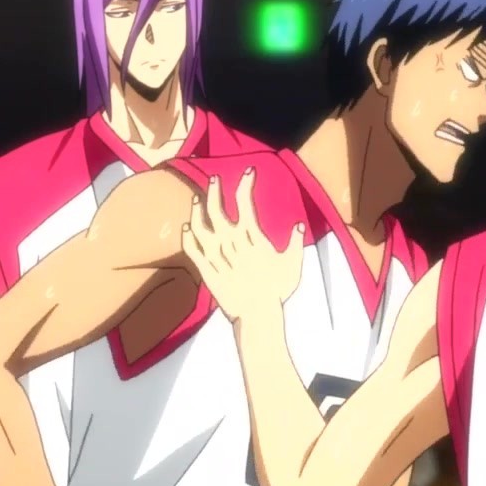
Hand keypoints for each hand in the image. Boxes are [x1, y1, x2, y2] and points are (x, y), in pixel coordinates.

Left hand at [181, 168, 304, 322]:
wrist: (257, 313)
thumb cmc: (278, 289)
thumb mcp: (292, 264)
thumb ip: (294, 242)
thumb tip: (299, 225)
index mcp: (253, 237)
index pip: (245, 202)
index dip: (245, 184)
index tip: (248, 172)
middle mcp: (231, 242)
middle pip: (217, 209)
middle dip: (214, 190)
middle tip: (213, 179)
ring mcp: (216, 255)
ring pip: (200, 226)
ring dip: (197, 210)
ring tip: (196, 199)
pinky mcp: (206, 270)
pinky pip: (192, 249)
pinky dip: (187, 236)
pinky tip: (186, 228)